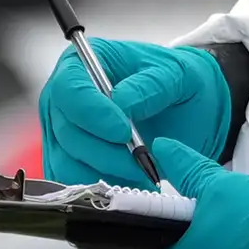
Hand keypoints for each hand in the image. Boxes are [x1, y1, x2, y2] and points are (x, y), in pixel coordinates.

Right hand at [39, 39, 233, 188]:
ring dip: (105, 173)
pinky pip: (73, 181)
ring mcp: (63, 130)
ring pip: (67, 162)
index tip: (124, 133)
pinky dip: (102, 186)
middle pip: (66, 131)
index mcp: (82, 63)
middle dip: (104, 152)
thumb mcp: (177, 73)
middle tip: (141, 162)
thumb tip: (120, 101)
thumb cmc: (176, 81)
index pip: (69, 89)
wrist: (186, 107)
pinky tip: (131, 181)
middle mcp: (64, 97)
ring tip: (141, 172)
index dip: (92, 114)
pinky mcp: (69, 159)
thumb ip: (149, 85)